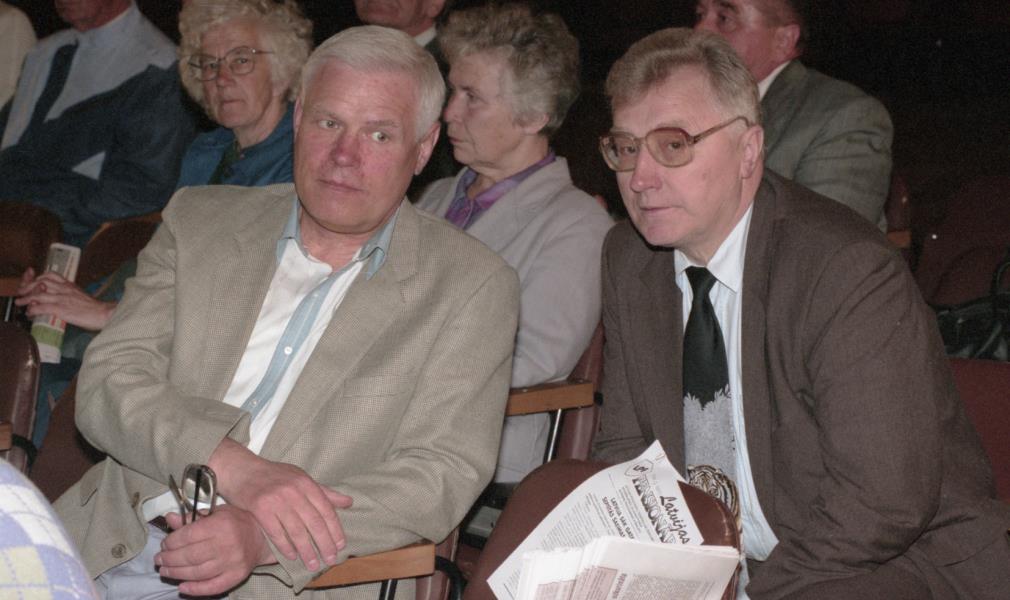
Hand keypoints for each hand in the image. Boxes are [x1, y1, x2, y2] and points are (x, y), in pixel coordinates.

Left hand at [14, 268, 116, 330]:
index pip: (50, 275)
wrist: (104, 314)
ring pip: (38, 294)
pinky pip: (42, 307)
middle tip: (22, 293)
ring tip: (20, 303)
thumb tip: (62, 299)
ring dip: (26, 298)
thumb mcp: (82, 296)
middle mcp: (64, 289)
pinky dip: (33, 309)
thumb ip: (71, 295)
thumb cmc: (95, 309)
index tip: (32, 281)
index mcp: (70, 285)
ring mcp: (62, 298)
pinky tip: (30, 313)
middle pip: (40, 282)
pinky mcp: (61, 309)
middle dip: (28, 287)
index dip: (38, 277)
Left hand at [155, 505, 275, 595]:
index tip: (164, 544)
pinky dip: (195, 589)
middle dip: (169, 559)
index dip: (171, 541)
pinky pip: (212, 586)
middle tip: (159, 560)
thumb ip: (193, 517)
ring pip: (197, 572)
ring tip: (165, 570)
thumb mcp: (216, 512)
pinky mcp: (236, 576)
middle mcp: (226, 544)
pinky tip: (182, 587)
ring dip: (176, 573)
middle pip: (190, 556)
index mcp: (221, 525)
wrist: (262, 537)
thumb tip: (169, 519)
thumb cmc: (237, 521)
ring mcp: (231, 563)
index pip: (188, 535)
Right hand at [208, 439, 352, 571]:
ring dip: (306, 550)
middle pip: (314, 523)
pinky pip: (276, 532)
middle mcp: (294, 491)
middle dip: (324, 544)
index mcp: (307, 483)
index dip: (335, 530)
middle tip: (330, 560)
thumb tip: (348, 502)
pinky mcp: (260, 509)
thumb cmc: (275, 476)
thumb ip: (324, 492)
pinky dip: (285, 546)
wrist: (242, 470)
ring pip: (297, 531)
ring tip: (313, 564)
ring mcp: (277, 500)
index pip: (326, 510)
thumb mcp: (301, 478)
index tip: (340, 546)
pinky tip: (292, 557)